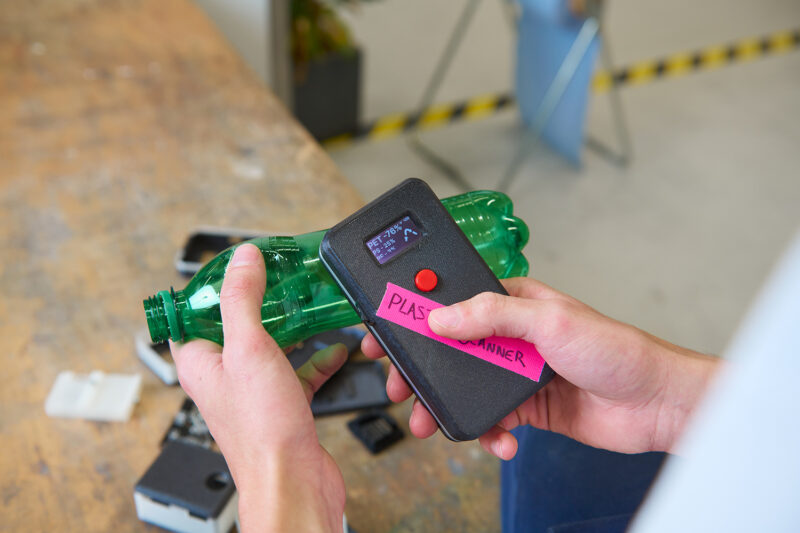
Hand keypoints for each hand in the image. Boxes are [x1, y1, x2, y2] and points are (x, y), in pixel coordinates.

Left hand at [172, 244, 346, 532]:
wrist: (293, 483)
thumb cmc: (262, 432)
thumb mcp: (249, 349)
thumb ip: (242, 300)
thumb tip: (242, 259)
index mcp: (201, 361)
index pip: (194, 311)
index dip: (214, 284)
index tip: (239, 262)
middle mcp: (223, 376)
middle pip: (238, 324)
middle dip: (263, 300)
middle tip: (284, 277)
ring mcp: (254, 391)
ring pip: (271, 346)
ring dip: (292, 327)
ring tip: (311, 304)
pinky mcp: (282, 405)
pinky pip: (297, 371)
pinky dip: (316, 358)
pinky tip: (335, 349)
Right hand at [362, 277, 718, 459]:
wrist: (655, 404)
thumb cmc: (616, 349)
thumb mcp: (550, 320)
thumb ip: (491, 314)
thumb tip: (440, 317)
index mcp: (513, 301)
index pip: (452, 301)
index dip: (415, 314)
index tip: (386, 330)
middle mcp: (510, 334)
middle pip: (449, 348)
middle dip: (421, 370)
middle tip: (399, 389)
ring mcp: (516, 371)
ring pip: (464, 387)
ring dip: (446, 407)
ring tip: (429, 425)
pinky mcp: (526, 406)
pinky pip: (492, 419)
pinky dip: (489, 434)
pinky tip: (502, 440)